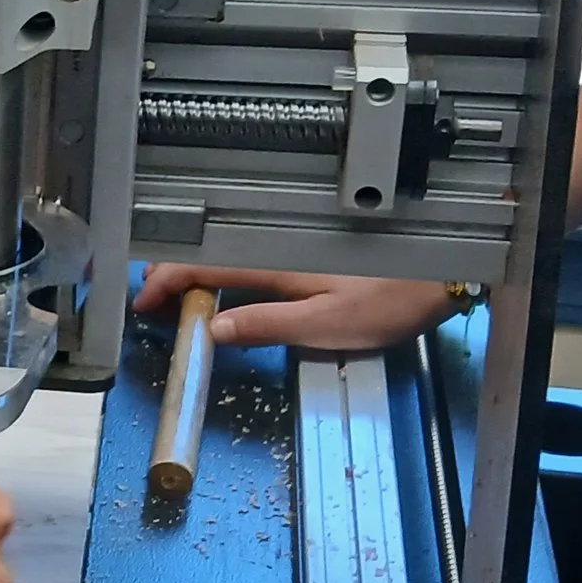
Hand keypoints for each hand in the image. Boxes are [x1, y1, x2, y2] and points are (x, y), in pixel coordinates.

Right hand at [133, 263, 451, 353]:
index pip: (200, 268)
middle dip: (168, 276)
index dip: (164, 285)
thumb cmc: (388, 299)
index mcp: (271, 263)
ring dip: (191, 275)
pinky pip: (242, 261)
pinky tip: (219, 293)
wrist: (438, 274)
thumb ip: (264, 326)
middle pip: (204, 255)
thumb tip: (212, 332)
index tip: (143, 307)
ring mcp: (287, 250)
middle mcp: (273, 249)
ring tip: (177, 303)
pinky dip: (218, 274)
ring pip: (221, 255)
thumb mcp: (323, 326)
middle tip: (152, 308)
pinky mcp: (302, 256)